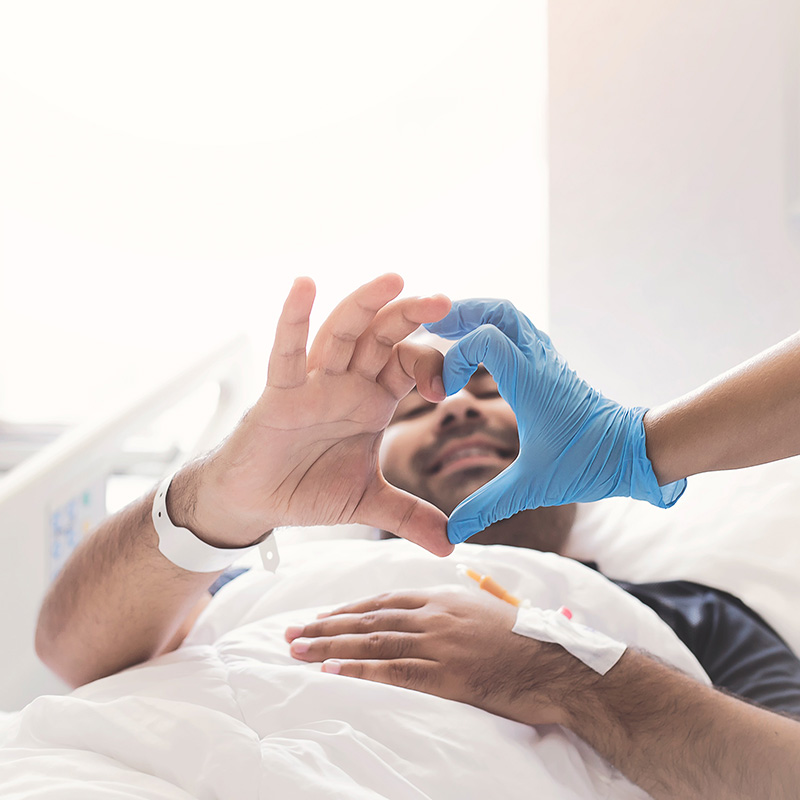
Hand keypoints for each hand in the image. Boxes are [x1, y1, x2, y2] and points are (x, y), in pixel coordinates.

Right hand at [177, 274, 453, 555]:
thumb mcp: (368, 502)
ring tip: (393, 279)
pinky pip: (286, 353)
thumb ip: (409, 517)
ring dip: (365, 305)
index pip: (408, 366)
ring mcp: (313, 383)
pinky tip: (304, 286)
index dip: (431, 366)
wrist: (257, 504)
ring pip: (341, 334)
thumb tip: (451, 546)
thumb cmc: (308, 488)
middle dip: (410, 317)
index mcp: (373, 400)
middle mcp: (347, 383)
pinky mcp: (279, 394)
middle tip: (442, 300)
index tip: (448, 388)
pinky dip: (293, 320)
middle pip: (381, 337)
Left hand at [285, 587, 593, 726]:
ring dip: (330, 646)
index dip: (348, 609)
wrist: (561, 664)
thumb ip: (456, 609)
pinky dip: (358, 670)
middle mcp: (435, 615)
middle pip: (369, 619)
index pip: (384, 600)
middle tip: (291, 632)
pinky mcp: (447, 674)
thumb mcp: (488, 612)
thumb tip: (436, 612)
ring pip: (373, 642)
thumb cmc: (528, 640)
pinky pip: (393, 670)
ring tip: (297, 650)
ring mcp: (439, 643)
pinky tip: (331, 671)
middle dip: (326, 626)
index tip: (322, 616)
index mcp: (444, 598)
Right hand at [425, 299, 685, 542]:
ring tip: (447, 331)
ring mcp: (547, 359)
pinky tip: (478, 351)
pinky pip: (520, 332)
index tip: (443, 391)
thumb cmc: (588, 463)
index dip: (454, 356)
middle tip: (431, 328)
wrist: (634, 452)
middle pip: (499, 310)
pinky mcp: (551, 366)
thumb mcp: (532, 486)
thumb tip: (451, 535)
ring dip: (478, 316)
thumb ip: (487, 506)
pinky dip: (494, 330)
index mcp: (531, 382)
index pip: (485, 338)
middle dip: (461, 313)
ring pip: (511, 316)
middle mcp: (539, 361)